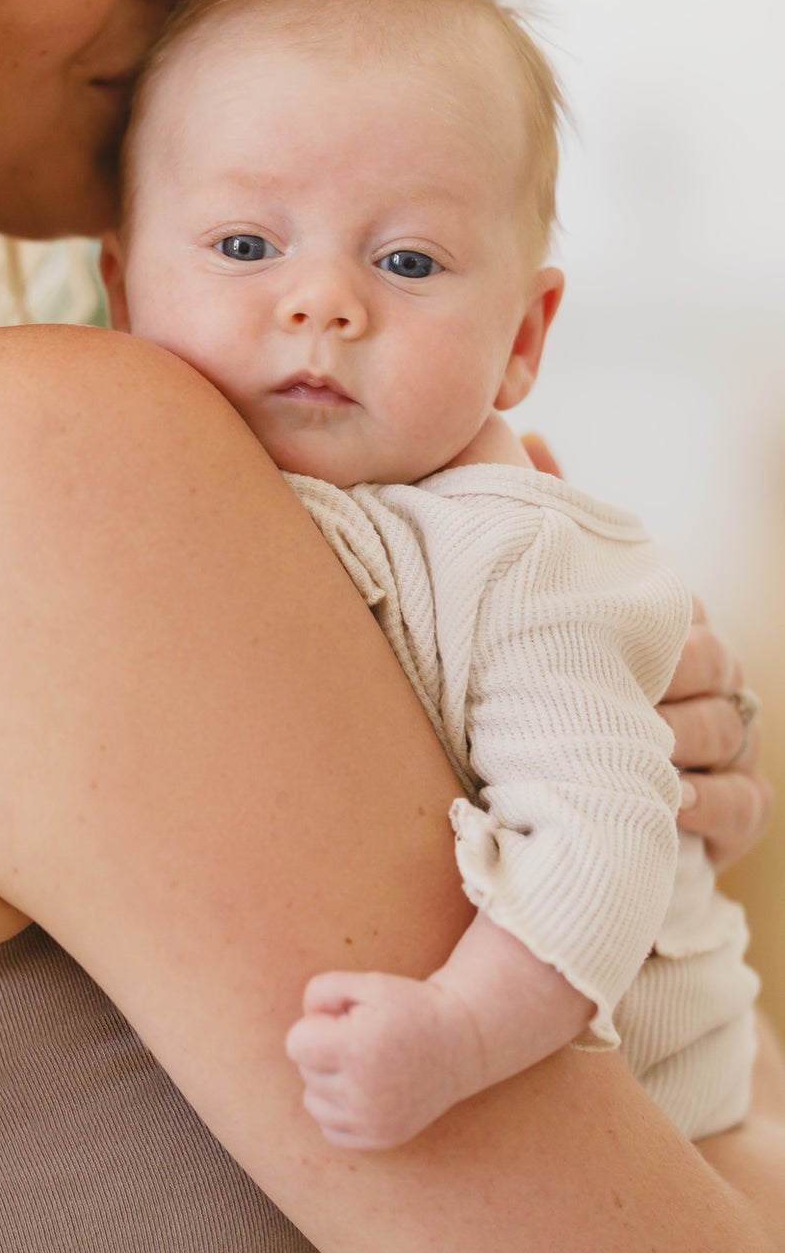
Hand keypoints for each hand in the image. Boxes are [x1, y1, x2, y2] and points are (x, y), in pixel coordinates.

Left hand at [284, 969, 486, 1150]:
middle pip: (306, 1070)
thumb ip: (320, 991)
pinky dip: (338, 1110)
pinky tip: (364, 1089)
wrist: (462, 1044)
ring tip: (364, 1064)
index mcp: (359, 1049)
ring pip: (313, 1101)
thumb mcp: (367, 983)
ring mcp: (375, 1121)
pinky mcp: (382, 1139)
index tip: (343, 1021)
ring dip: (328, 1081)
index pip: (296, 1044)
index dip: (315, 1026)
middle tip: (363, 1040)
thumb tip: (303, 1024)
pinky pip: (330, 1129)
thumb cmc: (409, 1007)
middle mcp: (366, 1092)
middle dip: (325, 1051)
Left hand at [517, 436, 770, 871]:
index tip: (575, 637)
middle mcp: (705, 676)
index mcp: (662, 621)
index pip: (678, 605)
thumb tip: (531, 436)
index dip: (637, 621)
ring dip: (668, 742)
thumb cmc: (511, 687)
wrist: (515, 808)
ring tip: (613, 751)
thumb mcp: (515, 596)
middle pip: (711, 662)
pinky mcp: (730, 816)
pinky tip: (658, 803)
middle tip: (587, 698)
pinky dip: (701, 804)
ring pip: (724, 728)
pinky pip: (740, 803)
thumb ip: (527, 510)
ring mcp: (724, 744)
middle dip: (652, 680)